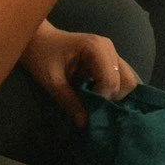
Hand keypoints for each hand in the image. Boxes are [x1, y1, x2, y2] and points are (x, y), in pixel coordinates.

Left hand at [19, 22, 138, 127]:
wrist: (37, 40)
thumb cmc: (41, 55)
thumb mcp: (51, 81)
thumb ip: (69, 102)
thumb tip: (85, 124)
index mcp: (96, 48)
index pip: (111, 81)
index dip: (101, 98)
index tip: (85, 106)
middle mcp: (109, 48)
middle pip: (127, 81)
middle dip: (111, 97)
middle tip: (92, 103)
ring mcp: (111, 52)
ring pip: (127, 80)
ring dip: (113, 94)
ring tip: (93, 99)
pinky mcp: (109, 58)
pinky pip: (120, 77)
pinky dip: (112, 90)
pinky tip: (96, 94)